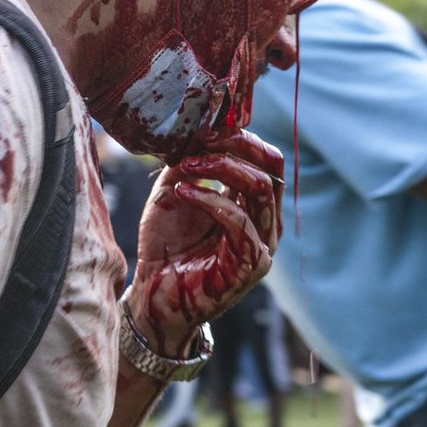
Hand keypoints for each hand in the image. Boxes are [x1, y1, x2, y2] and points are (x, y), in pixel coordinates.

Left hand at [124, 131, 283, 355]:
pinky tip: (183, 191)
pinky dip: (211, 199)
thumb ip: (191, 166)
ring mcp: (263, 245)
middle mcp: (267, 224)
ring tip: (188, 163)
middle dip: (238, 146)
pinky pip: (240, 220)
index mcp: (256, 206)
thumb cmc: (166, 249)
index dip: (241, 138)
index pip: (267, 159)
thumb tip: (195, 131)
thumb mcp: (176, 194)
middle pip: (272, 168)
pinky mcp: (250, 265)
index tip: (205, 129)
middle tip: (202, 140)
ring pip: (262, 188)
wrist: (153, 297)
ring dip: (223, 167)